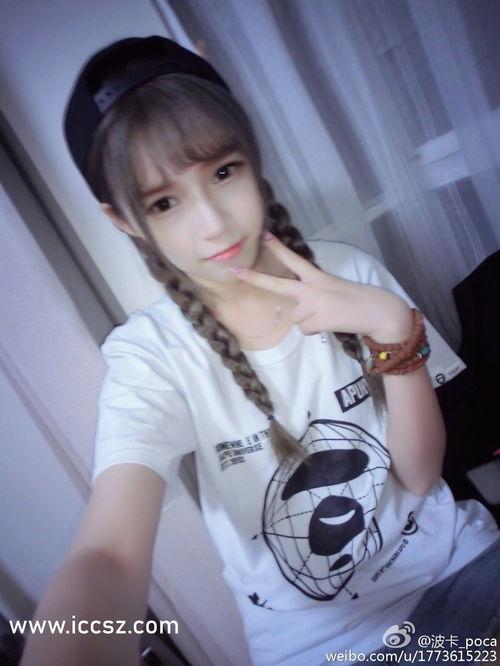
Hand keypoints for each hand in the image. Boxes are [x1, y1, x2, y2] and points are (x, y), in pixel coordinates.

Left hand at [229, 233, 412, 341]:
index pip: (294, 260)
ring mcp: (312, 305)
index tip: (264, 235)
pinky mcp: (316, 321)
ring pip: (295, 319)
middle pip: (277, 285)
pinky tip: (331, 324)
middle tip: (233, 272)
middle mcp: (311, 289)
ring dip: (309, 322)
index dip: (278, 248)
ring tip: (329, 316)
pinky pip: (305, 330)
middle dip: (255, 278)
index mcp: (317, 277)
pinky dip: (316, 331)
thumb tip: (298, 314)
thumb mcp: (332, 290)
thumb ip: (312, 295)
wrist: (377, 311)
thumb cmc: (356, 300)